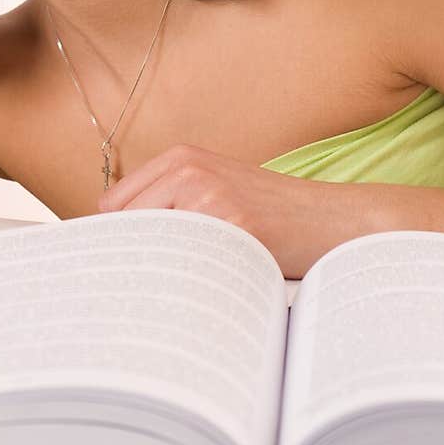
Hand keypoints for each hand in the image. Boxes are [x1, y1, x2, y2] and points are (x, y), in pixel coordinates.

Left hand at [95, 143, 324, 277]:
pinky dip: (190, 281)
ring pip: (153, 246)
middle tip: (148, 285)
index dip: (119, 239)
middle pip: (126, 228)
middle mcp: (188, 169)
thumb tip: (114, 243)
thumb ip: (167, 202)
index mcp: (180, 157)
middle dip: (136, 257)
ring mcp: (209, 195)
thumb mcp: (213, 188)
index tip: (120, 265)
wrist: (330, 219)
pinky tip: (207, 287)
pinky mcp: (231, 225)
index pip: (114, 206)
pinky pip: (187, 263)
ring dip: (162, 271)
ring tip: (186, 284)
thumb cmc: (269, 212)